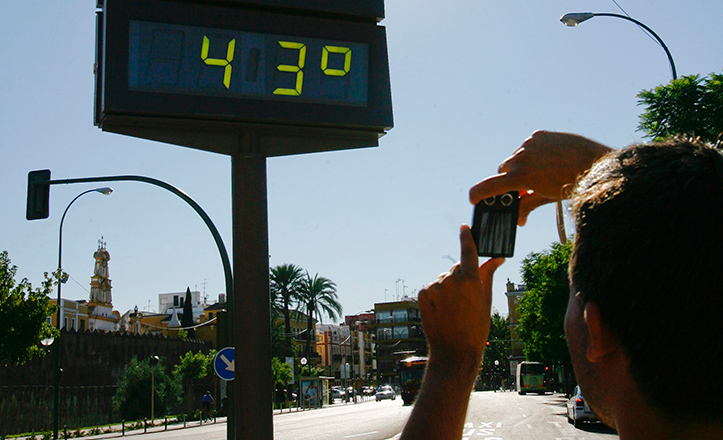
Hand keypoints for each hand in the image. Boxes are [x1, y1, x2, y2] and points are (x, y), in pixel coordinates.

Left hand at [418, 225, 504, 363]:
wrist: (455, 352)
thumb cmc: (476, 329)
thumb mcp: (485, 301)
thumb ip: (487, 276)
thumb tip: (496, 259)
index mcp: (470, 280)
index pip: (468, 251)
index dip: (466, 238)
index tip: (464, 228)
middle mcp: (450, 280)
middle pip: (456, 268)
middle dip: (461, 275)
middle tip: (467, 296)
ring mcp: (434, 287)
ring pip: (443, 279)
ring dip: (448, 287)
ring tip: (454, 309)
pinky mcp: (422, 294)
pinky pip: (431, 288)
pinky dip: (436, 294)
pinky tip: (443, 310)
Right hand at [469, 131, 610, 224]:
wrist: (597, 163)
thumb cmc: (573, 184)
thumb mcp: (547, 197)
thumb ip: (527, 206)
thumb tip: (519, 220)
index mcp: (522, 176)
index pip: (489, 186)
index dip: (478, 194)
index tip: (473, 199)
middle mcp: (522, 157)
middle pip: (503, 171)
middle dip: (508, 181)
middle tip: (520, 190)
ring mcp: (530, 144)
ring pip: (515, 158)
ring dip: (521, 166)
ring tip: (539, 174)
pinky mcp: (539, 135)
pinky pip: (528, 146)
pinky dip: (532, 154)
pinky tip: (546, 160)